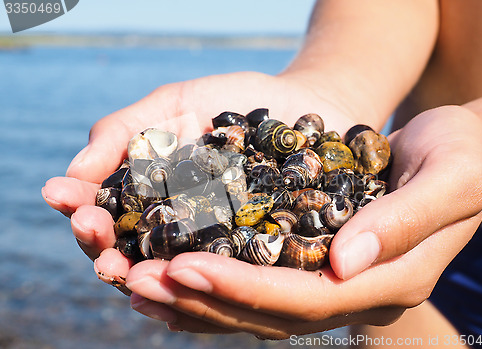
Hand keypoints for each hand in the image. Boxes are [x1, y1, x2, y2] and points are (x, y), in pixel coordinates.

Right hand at [41, 71, 356, 274]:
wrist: (303, 105)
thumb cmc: (233, 101)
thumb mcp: (173, 104)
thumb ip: (122, 131)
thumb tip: (72, 172)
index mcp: (150, 198)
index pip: (106, 216)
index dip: (85, 213)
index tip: (72, 207)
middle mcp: (176, 230)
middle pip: (130, 254)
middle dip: (105, 251)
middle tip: (97, 246)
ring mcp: (215, 248)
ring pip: (172, 274)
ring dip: (146, 278)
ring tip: (127, 273)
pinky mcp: (255, 259)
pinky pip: (228, 277)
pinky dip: (205, 285)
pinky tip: (186, 287)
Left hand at [121, 106, 481, 337]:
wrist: (454, 151)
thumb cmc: (458, 156)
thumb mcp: (449, 178)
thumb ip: (404, 222)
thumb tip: (342, 261)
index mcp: (386, 280)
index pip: (304, 298)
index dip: (243, 289)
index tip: (184, 269)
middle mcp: (352, 292)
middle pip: (268, 311)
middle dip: (202, 298)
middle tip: (138, 279)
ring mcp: (330, 282)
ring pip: (253, 306)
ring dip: (193, 298)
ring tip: (135, 281)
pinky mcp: (311, 261)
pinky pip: (255, 280)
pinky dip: (211, 281)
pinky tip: (169, 270)